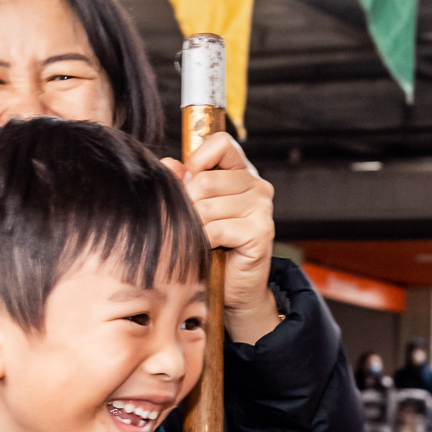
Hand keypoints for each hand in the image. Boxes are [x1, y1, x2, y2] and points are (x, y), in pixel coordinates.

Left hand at [162, 130, 280, 343]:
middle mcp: (258, 186)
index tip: (190, 183)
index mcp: (242, 173)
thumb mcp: (196, 210)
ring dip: (196, 227)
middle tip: (193, 224)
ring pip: (208, 206)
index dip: (198, 160)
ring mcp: (262, 209)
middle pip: (207, 180)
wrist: (234, 288)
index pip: (221, 143)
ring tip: (201, 239)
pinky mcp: (261, 233)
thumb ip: (184, 183)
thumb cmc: (212, 246)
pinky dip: (204, 242)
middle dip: (190, 204)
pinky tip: (208, 249)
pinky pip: (217, 229)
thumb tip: (168, 163)